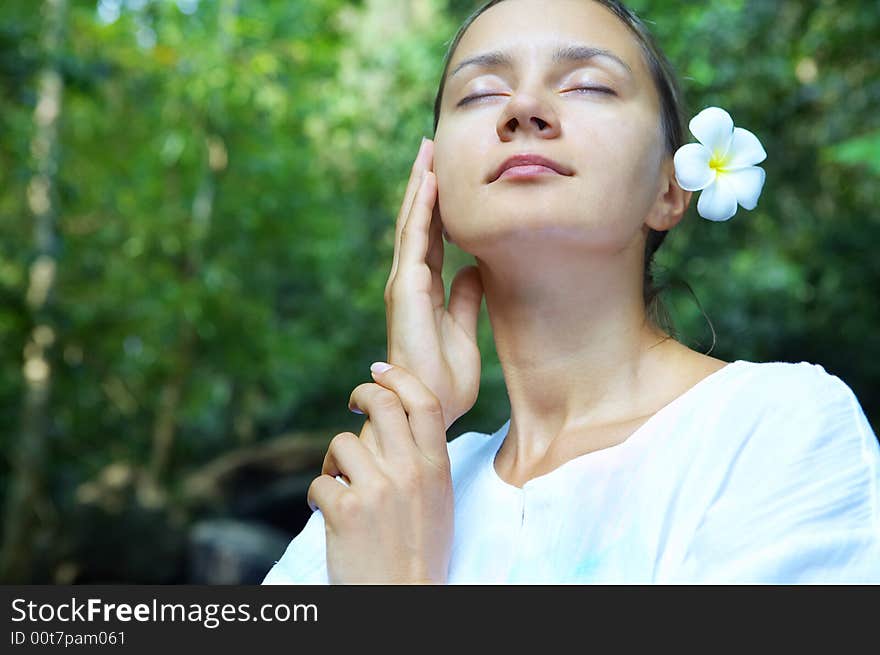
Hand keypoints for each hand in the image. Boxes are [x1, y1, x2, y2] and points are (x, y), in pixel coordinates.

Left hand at [308, 363, 453, 583]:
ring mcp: (376, 489)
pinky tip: (326, 511)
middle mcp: (409, 471)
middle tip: (353, 401)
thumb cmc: (420, 552)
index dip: (399, 376)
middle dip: (361, 393)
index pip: (423, 401)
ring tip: (338, 483)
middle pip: (381, 403)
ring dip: (334, 460)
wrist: (404, 598)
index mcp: (436, 468)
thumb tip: (399, 428)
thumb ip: (423, 462)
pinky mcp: (344, 510)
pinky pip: (319, 482)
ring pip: (342, 442)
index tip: (380, 369)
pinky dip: (317, 495)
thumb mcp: (438, 500)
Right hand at [382, 138, 484, 430]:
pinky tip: (429, 183)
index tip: (446, 172)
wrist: (429, 408)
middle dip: (424, 183)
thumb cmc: (445, 379)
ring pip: (412, 223)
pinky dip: (421, 210)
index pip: (431, 236)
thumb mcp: (465, 330)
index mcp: (425, 289)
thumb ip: (466, 299)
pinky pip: (414, 241)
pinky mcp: (406, 291)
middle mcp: (411, 281)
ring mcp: (405, 284)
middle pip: (418, 222)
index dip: (438, 203)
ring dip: (419, 186)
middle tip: (430, 146)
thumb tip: (474, 269)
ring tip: (426, 152)